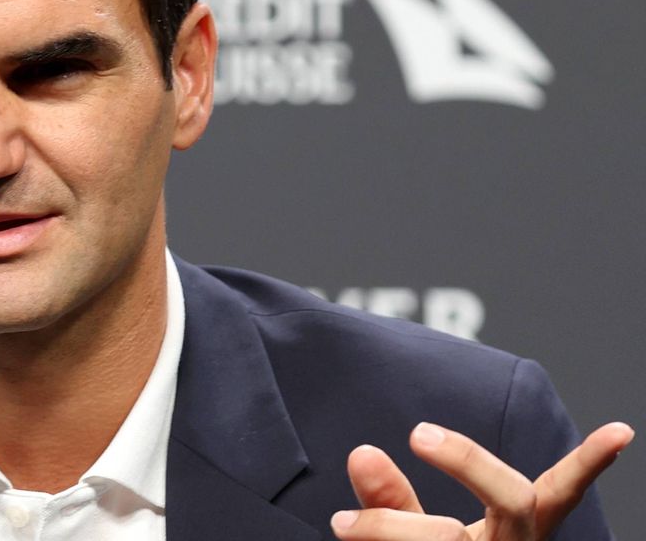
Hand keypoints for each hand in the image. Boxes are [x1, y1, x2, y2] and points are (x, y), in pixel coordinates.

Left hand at [330, 421, 633, 539]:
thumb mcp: (413, 533)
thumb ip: (389, 499)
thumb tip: (362, 453)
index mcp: (512, 535)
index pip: (556, 495)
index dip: (591, 464)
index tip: (622, 430)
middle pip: (515, 502)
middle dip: (470, 462)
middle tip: (419, 431)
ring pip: (446, 538)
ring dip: (390, 527)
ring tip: (342, 523)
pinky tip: (349, 529)